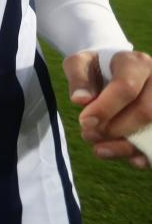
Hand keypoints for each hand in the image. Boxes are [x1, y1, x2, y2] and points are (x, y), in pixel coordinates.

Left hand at [63, 49, 151, 168]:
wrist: (113, 69)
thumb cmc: (95, 67)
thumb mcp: (80, 63)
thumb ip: (78, 79)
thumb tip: (81, 100)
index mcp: (137, 63)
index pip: (126, 87)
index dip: (105, 108)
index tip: (84, 122)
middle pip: (145, 111)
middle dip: (115, 128)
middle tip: (88, 134)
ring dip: (127, 145)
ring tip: (99, 149)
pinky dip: (146, 154)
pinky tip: (133, 160)